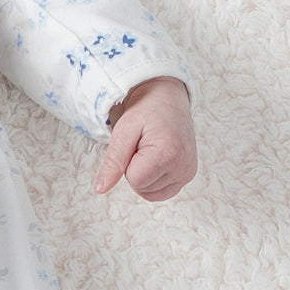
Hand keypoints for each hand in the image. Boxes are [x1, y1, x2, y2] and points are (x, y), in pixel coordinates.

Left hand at [95, 77, 196, 201]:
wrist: (167, 97)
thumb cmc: (145, 110)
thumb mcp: (123, 131)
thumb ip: (113, 162)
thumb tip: (100, 189)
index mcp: (169, 155)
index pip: (134, 180)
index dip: (127, 164)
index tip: (135, 144)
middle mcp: (183, 167)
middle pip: (142, 188)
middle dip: (135, 169)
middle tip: (142, 145)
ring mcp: (188, 172)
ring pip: (151, 193)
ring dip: (144, 175)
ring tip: (149, 150)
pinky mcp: (188, 174)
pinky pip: (162, 192)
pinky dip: (153, 180)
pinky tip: (156, 159)